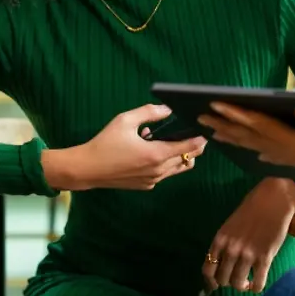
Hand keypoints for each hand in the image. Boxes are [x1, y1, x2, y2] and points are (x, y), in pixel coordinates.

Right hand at [42, 104, 205, 190]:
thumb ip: (149, 112)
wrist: (87, 169)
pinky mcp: (146, 186)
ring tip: (172, 142)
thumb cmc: (105, 143)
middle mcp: (158, 171)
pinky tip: (152, 151)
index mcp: (156, 154)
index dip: (200, 139)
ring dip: (181, 156)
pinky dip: (166, 163)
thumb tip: (167, 109)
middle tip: (196, 135)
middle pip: (188, 160)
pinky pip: (165, 174)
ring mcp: (153, 180)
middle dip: (194, 147)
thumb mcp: (125, 120)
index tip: (207, 132)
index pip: (188, 147)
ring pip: (178, 169)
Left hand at [197, 103, 294, 188]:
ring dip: (235, 137)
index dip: (237, 114)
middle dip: (225, 125)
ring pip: (259, 146)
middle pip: (252, 137)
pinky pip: (274, 155)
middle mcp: (293, 151)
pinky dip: (259, 150)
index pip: (261, 125)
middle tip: (199, 116)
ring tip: (214, 130)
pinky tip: (253, 150)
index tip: (215, 105)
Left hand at [203, 177, 294, 293]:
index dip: (210, 282)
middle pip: (222, 280)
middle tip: (235, 278)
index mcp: (220, 240)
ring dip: (242, 286)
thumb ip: (224, 244)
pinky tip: (257, 284)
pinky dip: (256, 288)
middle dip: (228, 283)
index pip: (207, 269)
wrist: (273, 201)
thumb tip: (221, 265)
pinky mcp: (265, 258)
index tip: (216, 285)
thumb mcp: (229, 226)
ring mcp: (247, 255)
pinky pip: (258, 283)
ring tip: (247, 282)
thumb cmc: (251, 210)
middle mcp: (231, 249)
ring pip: (238, 284)